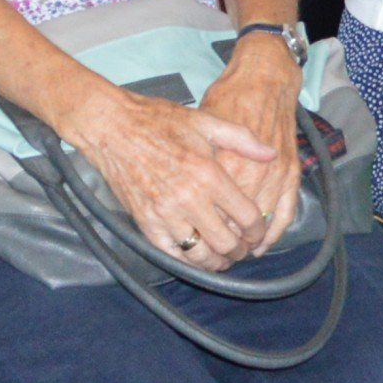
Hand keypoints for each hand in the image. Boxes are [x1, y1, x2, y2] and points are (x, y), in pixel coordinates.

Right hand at [64, 83, 273, 268]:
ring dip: (216, 262)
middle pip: (227, 243)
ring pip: (201, 256)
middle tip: (242, 249)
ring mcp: (165, 214)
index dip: (258, 230)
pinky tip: (196, 256)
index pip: (247, 217)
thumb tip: (270, 153)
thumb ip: (240, 139)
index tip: (257, 232)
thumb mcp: (204, 121)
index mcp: (207, 173)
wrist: (112, 127)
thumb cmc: (157, 120)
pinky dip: (188, 261)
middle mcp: (189, 198)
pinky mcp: (145, 223)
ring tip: (221, 257)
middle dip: (240, 251)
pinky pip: (173, 255)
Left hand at [197, 38, 309, 253]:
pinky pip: (286, 214)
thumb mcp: (201, 125)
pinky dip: (275, 234)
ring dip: (247, 243)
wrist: (263, 80)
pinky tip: (261, 246)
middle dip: (222, 242)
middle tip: (211, 251)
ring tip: (233, 253)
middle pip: (234, 224)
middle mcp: (251, 175)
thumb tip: (182, 189)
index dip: (201, 230)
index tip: (193, 238)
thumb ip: (195, 160)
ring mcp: (275, 177)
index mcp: (223, 165)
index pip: (211, 212)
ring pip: (260, 224)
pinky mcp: (292, 175)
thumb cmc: (227, 98)